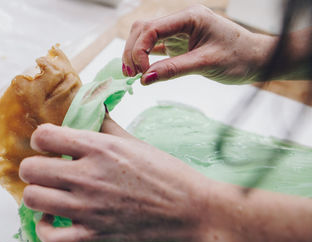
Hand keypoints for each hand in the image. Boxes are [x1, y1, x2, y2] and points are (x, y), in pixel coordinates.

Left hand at [18, 116, 212, 241]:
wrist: (191, 210)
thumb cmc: (167, 173)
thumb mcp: (134, 141)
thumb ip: (105, 124)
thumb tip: (91, 106)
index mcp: (99, 147)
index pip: (44, 136)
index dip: (41, 139)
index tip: (49, 145)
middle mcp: (88, 175)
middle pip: (31, 169)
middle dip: (34, 167)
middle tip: (48, 169)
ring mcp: (89, 208)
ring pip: (33, 200)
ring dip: (37, 195)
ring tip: (50, 192)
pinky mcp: (95, 234)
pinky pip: (51, 238)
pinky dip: (45, 229)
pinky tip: (54, 218)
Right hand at [122, 4, 275, 84]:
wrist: (256, 60)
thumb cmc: (239, 58)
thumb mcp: (206, 64)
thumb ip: (174, 69)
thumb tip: (144, 79)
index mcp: (190, 17)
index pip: (152, 28)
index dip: (140, 50)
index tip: (141, 73)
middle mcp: (181, 21)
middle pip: (143, 29)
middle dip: (132, 50)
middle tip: (130, 74)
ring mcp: (179, 31)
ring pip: (146, 37)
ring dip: (135, 53)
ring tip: (133, 74)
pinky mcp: (180, 43)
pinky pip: (156, 47)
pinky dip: (146, 58)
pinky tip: (141, 70)